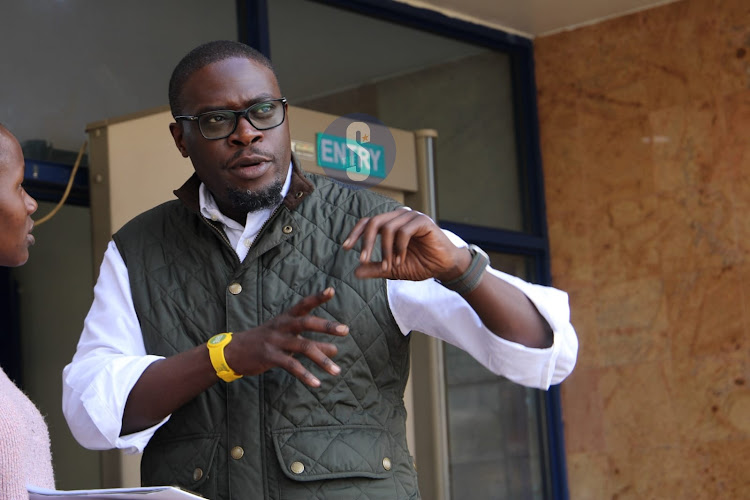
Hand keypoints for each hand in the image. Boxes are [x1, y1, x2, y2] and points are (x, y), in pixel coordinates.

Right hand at [224, 287, 348, 386]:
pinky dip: (305, 375)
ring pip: (303, 347)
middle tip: (345, 330)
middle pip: (306, 322)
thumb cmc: (264, 343)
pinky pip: (291, 365)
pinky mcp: (269, 356)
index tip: (331, 290)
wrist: (233, 352)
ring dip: (322, 359)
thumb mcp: (287, 339)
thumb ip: (312, 343)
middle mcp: (281, 326)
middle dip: (326, 326)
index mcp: (285, 318)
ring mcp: (275, 341)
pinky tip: (317, 383)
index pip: (303, 304)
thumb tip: (336, 349)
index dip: (317, 297)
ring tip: (337, 371)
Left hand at [342, 208, 470, 281]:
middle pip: (374, 222)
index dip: (355, 233)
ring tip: (389, 265)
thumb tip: (355, 271)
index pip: (367, 222)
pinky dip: (399, 248)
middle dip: (366, 242)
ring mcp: (411, 217)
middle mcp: (399, 216)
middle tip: (362, 259)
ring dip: (385, 250)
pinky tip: (401, 260)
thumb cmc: (420, 264)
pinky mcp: (423, 221)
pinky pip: (404, 231)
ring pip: (388, 228)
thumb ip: (375, 268)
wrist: (444, 267)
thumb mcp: (393, 269)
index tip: (345, 248)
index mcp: (391, 223)